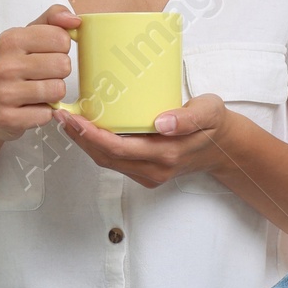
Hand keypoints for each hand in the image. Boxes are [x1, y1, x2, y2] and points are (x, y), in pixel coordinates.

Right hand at [0, 5, 77, 142]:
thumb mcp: (29, 35)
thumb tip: (75, 21)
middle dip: (59, 72)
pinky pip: (47, 114)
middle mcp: (4, 64)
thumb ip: (53, 19)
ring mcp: (4, 92)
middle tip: (43, 75)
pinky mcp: (7, 117)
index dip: (61, 48)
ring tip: (38, 91)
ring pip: (57, 90)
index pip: (61, 38)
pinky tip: (30, 108)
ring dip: (53, 94)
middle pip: (63, 65)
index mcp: (11, 39)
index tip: (47, 54)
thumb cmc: (15, 66)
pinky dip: (44, 113)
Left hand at [54, 93, 233, 189]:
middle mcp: (154, 170)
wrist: (225, 148)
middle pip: (106, 157)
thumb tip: (160, 123)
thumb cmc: (215, 124)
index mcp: (166, 154)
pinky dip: (97, 147)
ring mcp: (149, 175)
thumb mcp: (209, 112)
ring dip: (85, 144)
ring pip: (107, 162)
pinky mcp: (145, 173)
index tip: (73, 117)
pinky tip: (86, 131)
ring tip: (68, 121)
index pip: (118, 148)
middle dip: (80, 138)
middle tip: (61, 115)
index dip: (91, 135)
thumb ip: (187, 117)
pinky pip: (115, 162)